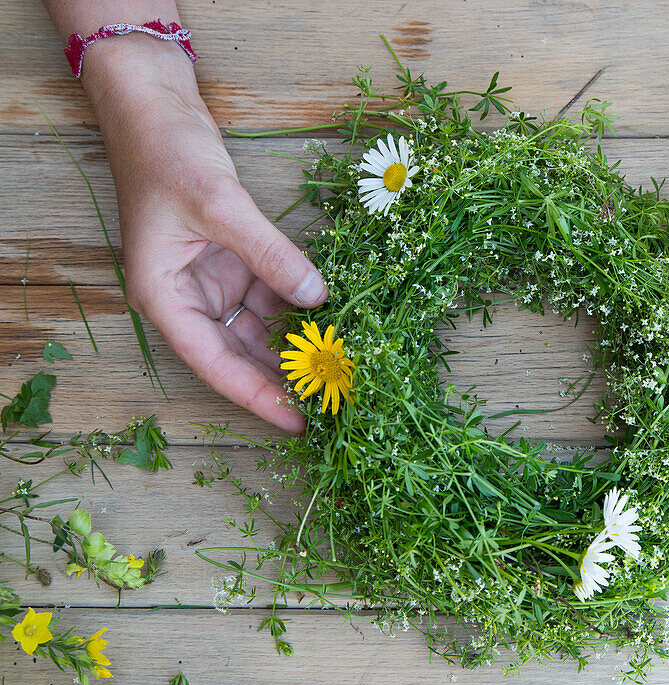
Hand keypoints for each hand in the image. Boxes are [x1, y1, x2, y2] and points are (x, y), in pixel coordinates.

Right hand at [83, 37, 326, 431]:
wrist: (157, 111)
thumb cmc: (168, 158)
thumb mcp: (221, 208)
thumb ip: (271, 255)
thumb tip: (318, 297)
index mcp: (165, 299)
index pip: (216, 364)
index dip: (257, 397)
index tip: (296, 421)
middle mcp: (187, 300)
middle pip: (240, 354)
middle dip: (284, 378)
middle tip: (332, 403)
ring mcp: (213, 282)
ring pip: (260, 328)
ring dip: (297, 346)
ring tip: (342, 370)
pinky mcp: (235, 263)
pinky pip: (272, 297)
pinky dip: (300, 309)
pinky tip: (335, 323)